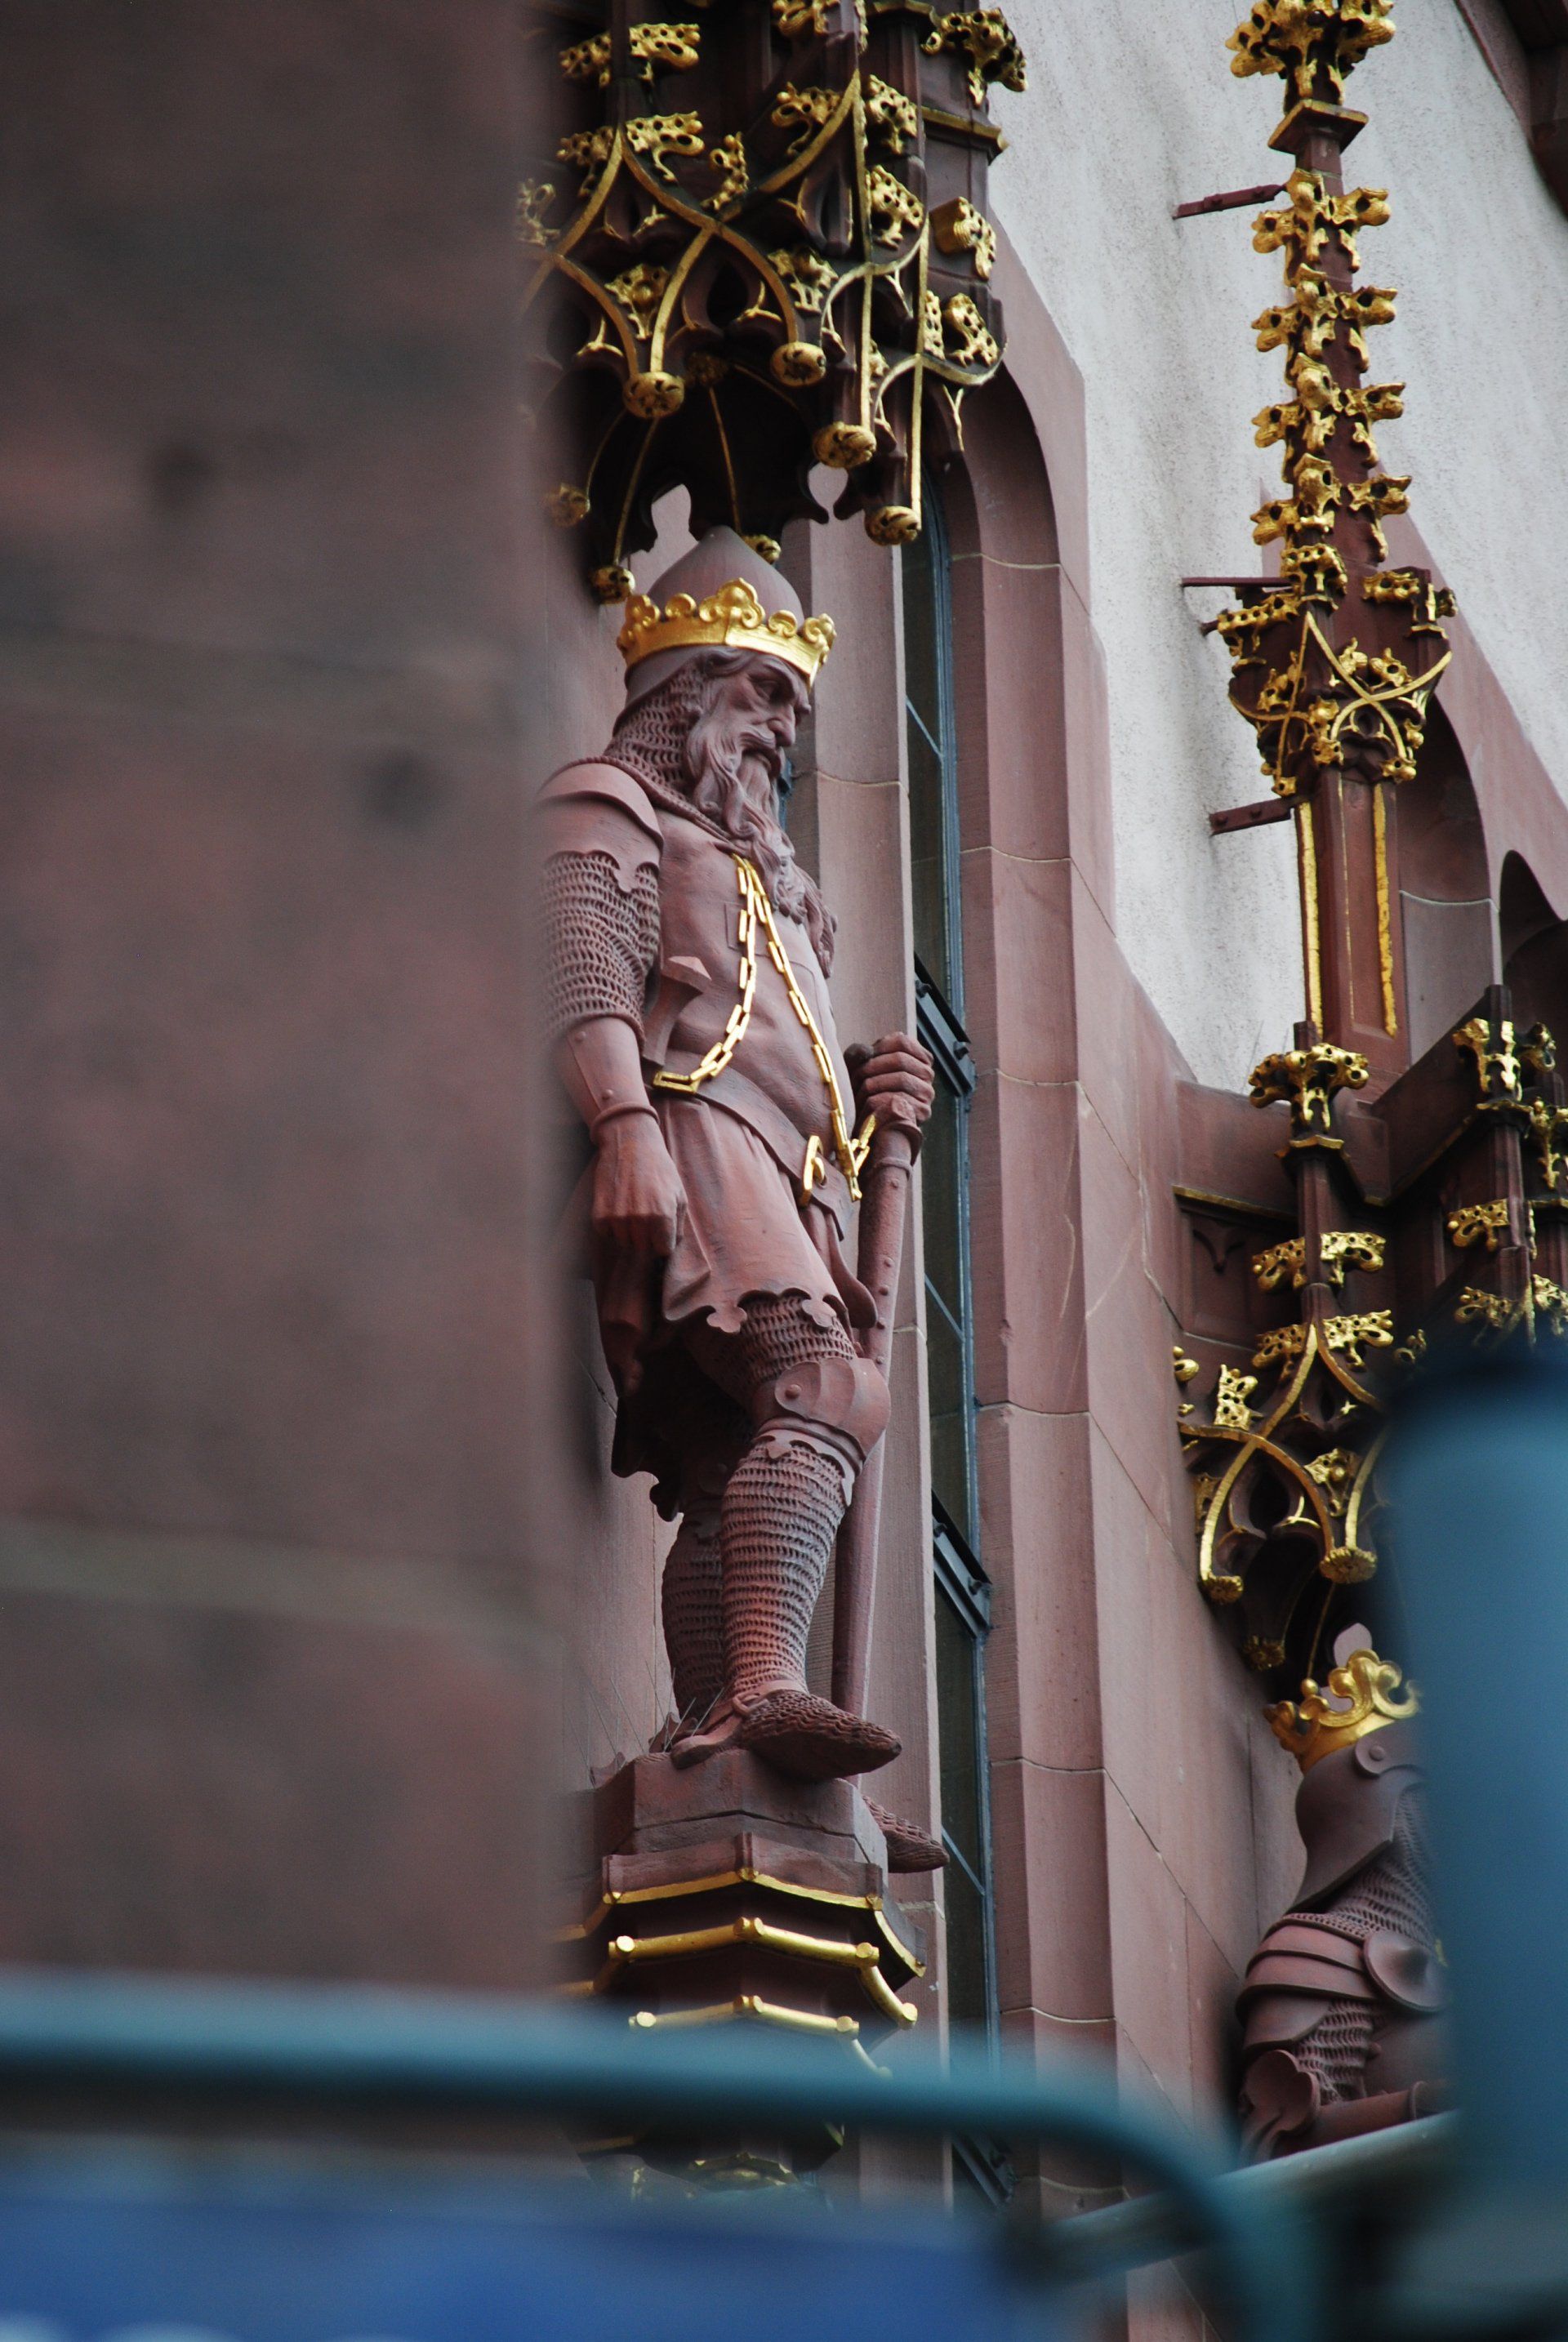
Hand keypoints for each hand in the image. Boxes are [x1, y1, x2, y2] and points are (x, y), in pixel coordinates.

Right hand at [591, 1112, 685, 1260]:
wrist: (630, 1143)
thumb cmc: (659, 1168)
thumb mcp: (679, 1194)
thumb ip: (678, 1224)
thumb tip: (671, 1247)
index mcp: (663, 1216)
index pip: (663, 1250)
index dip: (662, 1240)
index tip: (661, 1230)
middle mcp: (641, 1220)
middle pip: (643, 1248)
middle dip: (646, 1236)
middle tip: (645, 1213)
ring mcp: (618, 1218)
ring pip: (625, 1241)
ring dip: (628, 1230)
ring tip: (632, 1206)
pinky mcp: (600, 1215)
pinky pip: (607, 1233)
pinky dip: (611, 1224)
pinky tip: (618, 1204)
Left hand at [846, 1032, 935, 1129]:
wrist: (866, 1126)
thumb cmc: (861, 1091)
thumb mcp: (856, 1068)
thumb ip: (858, 1053)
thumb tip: (867, 1052)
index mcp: (915, 1057)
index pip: (901, 1042)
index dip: (878, 1048)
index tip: (862, 1059)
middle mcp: (926, 1073)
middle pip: (900, 1060)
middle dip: (872, 1067)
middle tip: (855, 1079)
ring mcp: (927, 1092)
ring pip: (901, 1079)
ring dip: (873, 1085)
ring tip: (858, 1095)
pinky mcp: (922, 1111)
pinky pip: (899, 1100)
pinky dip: (877, 1103)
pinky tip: (866, 1107)